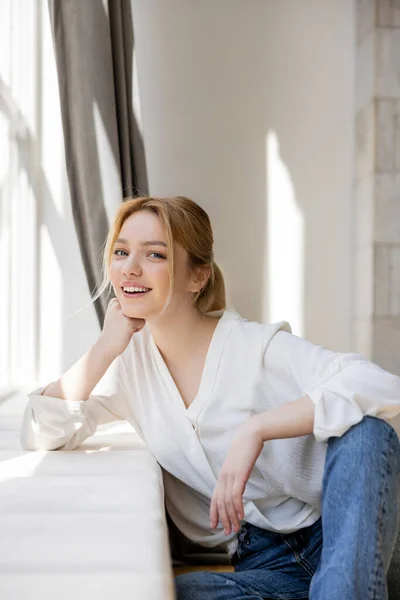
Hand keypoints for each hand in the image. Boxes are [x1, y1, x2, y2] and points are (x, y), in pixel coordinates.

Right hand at [100, 298, 144, 357]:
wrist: (106, 345)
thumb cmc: (114, 330)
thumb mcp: (115, 313)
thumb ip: (125, 305)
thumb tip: (144, 301)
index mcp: (114, 301)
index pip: (133, 303)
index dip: (129, 313)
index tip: (119, 320)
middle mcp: (118, 304)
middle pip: (138, 307)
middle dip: (133, 318)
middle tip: (122, 326)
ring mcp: (123, 313)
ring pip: (141, 314)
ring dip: (136, 323)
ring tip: (124, 329)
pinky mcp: (129, 322)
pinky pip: (142, 322)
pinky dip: (137, 329)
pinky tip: (127, 332)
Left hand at [210, 417, 263, 535]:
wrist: (250, 433)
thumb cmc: (246, 446)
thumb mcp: (238, 462)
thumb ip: (236, 473)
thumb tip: (239, 481)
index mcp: (223, 474)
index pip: (214, 497)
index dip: (214, 512)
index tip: (215, 524)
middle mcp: (224, 476)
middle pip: (220, 502)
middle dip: (223, 519)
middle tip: (228, 532)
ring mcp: (231, 475)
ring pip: (227, 501)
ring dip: (231, 517)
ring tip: (235, 528)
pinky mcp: (240, 474)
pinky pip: (236, 494)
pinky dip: (237, 507)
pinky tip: (241, 516)